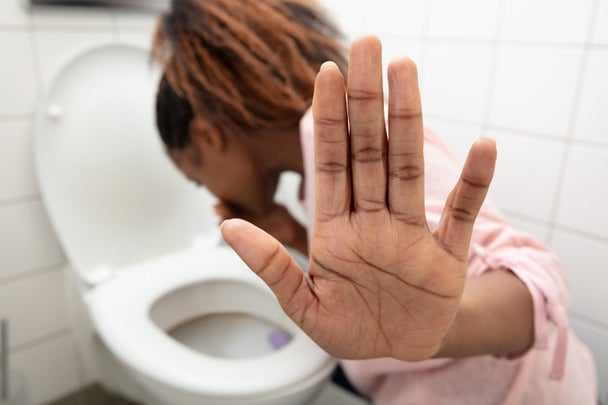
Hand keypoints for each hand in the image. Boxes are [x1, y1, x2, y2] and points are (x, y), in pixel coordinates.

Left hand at [221, 35, 496, 360]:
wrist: (395, 353)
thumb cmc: (349, 328)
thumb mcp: (303, 305)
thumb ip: (271, 265)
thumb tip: (227, 226)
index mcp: (336, 230)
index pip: (331, 163)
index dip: (328, 119)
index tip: (325, 74)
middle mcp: (373, 220)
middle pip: (369, 149)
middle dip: (365, 99)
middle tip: (366, 45)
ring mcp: (411, 234)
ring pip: (408, 166)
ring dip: (408, 119)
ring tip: (406, 70)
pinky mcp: (446, 257)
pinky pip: (460, 213)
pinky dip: (474, 183)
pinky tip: (483, 146)